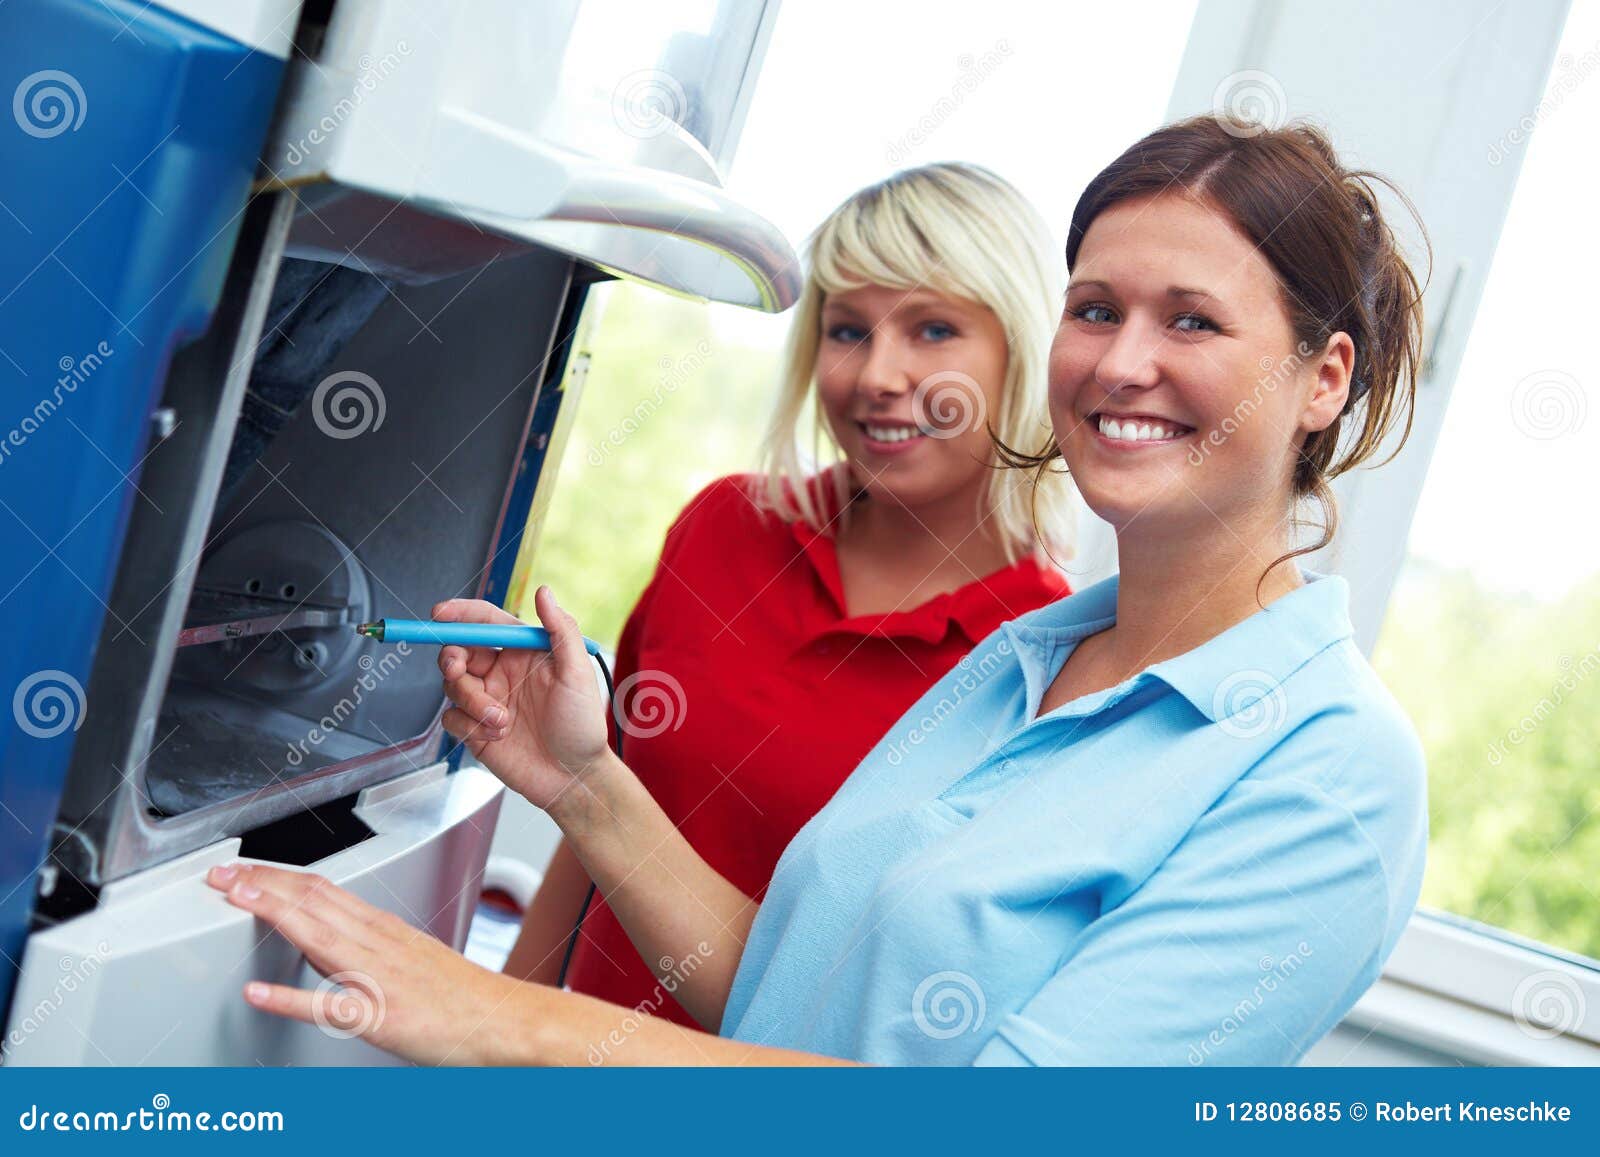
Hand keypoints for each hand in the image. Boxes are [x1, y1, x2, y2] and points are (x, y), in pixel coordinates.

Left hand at [205, 861, 539, 1065]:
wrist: (502, 1019)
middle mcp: (377, 943)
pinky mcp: (379, 1016)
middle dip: (262, 883)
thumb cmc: (460, 995)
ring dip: (271, 913)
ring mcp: (377, 977)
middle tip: (220, 873)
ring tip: (233, 899)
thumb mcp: (410, 955)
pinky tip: (257, 994)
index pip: (320, 888)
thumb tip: (326, 940)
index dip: (275, 876)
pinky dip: (289, 998)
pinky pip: (328, 1006)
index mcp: (382, 928)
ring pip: (316, 935)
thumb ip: (366, 946)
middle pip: (312, 900)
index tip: (241, 869)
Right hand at [434, 585, 610, 813]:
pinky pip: (451, 717)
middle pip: (458, 651)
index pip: (485, 622)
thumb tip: (544, 591)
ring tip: (502, 721)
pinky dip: (469, 726)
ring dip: (472, 701)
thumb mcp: (577, 673)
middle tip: (458, 670)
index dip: (459, 613)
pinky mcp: (474, 728)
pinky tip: (497, 736)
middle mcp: (501, 671)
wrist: (572, 777)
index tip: (440, 614)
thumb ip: (560, 629)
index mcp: (523, 652)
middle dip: (452, 658)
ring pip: (452, 686)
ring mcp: (486, 699)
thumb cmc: (581, 725)